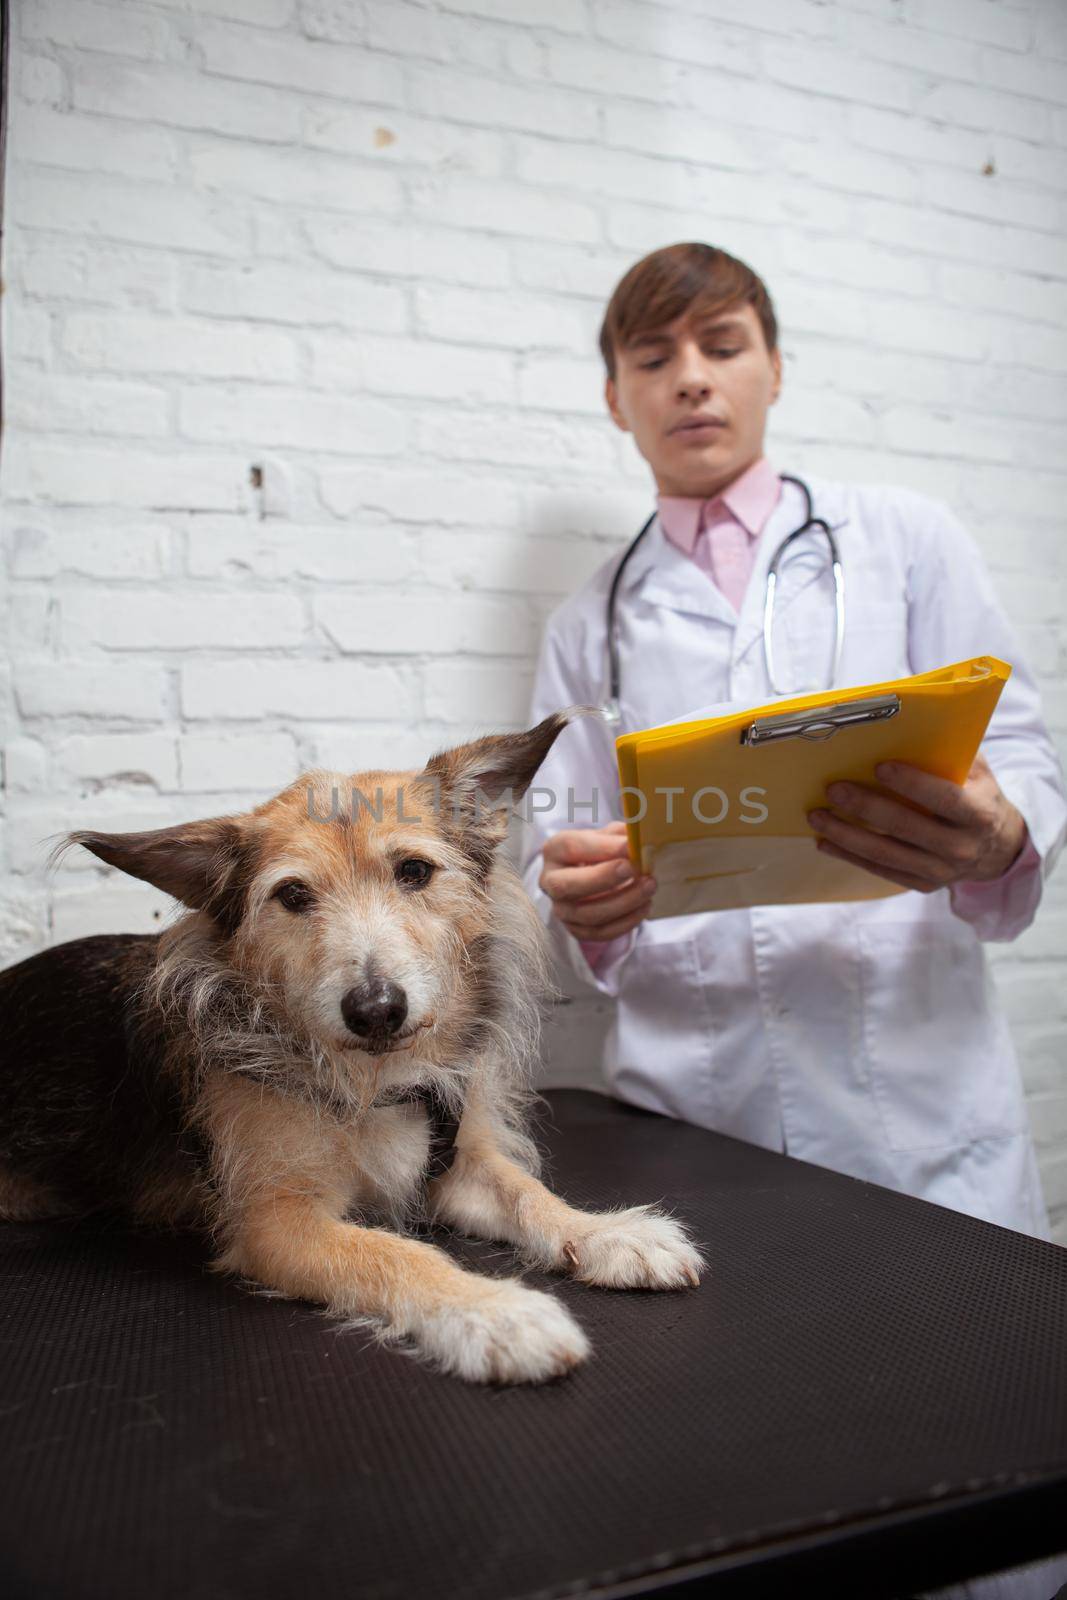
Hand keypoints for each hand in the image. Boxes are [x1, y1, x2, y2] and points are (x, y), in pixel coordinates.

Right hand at [539, 821, 656, 941]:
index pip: (571, 847)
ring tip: (649, 886)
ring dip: (623, 902)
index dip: (602, 847)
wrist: (594, 876)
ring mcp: (561, 909)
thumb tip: (637, 837)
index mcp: (555, 850)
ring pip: (587, 914)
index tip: (630, 845)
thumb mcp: (606, 835)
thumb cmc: (600, 851)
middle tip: (634, 869)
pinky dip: (625, 922)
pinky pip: (599, 932)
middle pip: (568, 885)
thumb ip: (620, 834)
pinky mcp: (575, 929)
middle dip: (604, 878)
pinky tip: (644, 906)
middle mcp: (550, 881)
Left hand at [807, 753, 1028, 894]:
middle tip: (834, 789)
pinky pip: (880, 869)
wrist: (995, 848)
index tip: (879, 767)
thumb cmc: (977, 797)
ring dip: (847, 834)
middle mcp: (961, 846)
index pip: (944, 799)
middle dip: (866, 806)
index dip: (912, 784)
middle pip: (906, 826)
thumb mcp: (978, 773)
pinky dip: (850, 855)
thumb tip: (911, 724)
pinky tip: (825, 841)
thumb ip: (952, 752)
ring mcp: (940, 869)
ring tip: (817, 815)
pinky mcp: (922, 883)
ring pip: (885, 852)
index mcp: (978, 814)